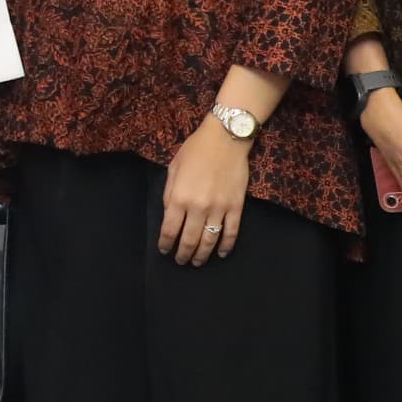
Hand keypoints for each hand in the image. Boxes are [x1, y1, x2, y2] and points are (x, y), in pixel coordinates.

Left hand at [159, 113, 250, 263]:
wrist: (225, 139)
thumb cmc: (195, 150)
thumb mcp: (174, 169)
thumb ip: (170, 194)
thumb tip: (170, 214)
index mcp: (179, 197)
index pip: (169, 230)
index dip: (166, 244)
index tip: (164, 250)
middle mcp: (198, 207)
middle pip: (189, 240)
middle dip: (183, 254)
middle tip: (180, 261)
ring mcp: (219, 209)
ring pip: (209, 241)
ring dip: (202, 255)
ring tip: (197, 262)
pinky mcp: (236, 207)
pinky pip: (231, 233)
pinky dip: (226, 246)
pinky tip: (221, 253)